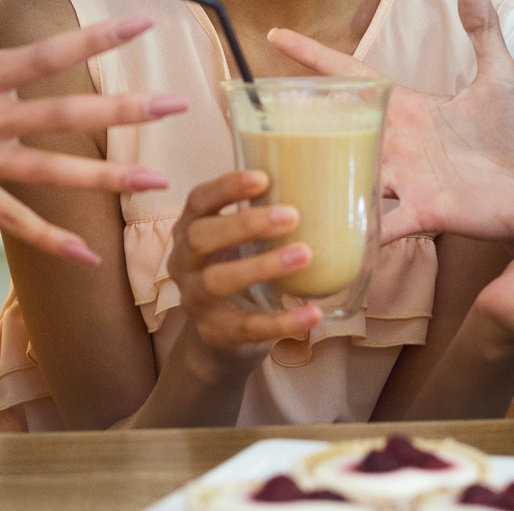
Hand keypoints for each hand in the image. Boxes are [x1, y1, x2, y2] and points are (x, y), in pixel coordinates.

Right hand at [0, 0, 186, 261]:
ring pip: (55, 175)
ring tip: (157, 182)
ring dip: (108, 180)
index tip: (142, 26)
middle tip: (177, 107)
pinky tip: (91, 256)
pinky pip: (17, 220)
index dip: (96, 39)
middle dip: (126, 111)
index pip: (48, 54)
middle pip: (68, 115)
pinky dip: (53, 240)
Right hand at [165, 171, 322, 359]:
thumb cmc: (240, 268)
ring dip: (262, 266)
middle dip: (246, 224)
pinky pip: (247, 327)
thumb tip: (329, 186)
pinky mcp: (215, 332)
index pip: (198, 200)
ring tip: (304, 255)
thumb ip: (266, 216)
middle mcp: (184, 262)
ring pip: (218, 281)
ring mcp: (195, 299)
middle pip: (201, 237)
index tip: (263, 178)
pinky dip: (282, 321)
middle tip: (292, 216)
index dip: (226, 187)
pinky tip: (313, 313)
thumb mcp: (242, 240)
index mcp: (191, 229)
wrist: (222, 334)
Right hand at [269, 0, 513, 242]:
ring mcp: (406, 181)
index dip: (316, 56)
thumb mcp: (499, 75)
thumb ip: (481, 26)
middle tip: (251, 111)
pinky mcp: (423, 214)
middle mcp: (397, 144)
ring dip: (315, 178)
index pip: (352, 76)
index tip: (278, 34)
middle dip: (295, 122)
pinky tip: (320, 236)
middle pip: (335, 129)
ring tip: (270, 178)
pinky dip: (355, 233)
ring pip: (346, 176)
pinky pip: (379, 225)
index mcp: (409, 108)